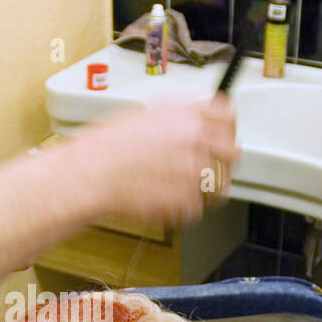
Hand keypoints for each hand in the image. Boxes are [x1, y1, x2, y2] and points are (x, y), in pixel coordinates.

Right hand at [70, 94, 238, 227]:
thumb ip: (180, 118)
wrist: (90, 174)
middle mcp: (195, 139)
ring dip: (206, 189)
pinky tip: (163, 198)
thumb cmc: (107, 146)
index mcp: (186, 114)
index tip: (222, 136)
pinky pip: (197, 208)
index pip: (228, 116)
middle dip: (221, 162)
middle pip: (232, 153)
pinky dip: (182, 208)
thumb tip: (200, 122)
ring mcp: (193, 171)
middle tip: (204, 167)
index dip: (226, 128)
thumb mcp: (147, 115)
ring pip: (220, 186)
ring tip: (181, 187)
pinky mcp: (186, 201)